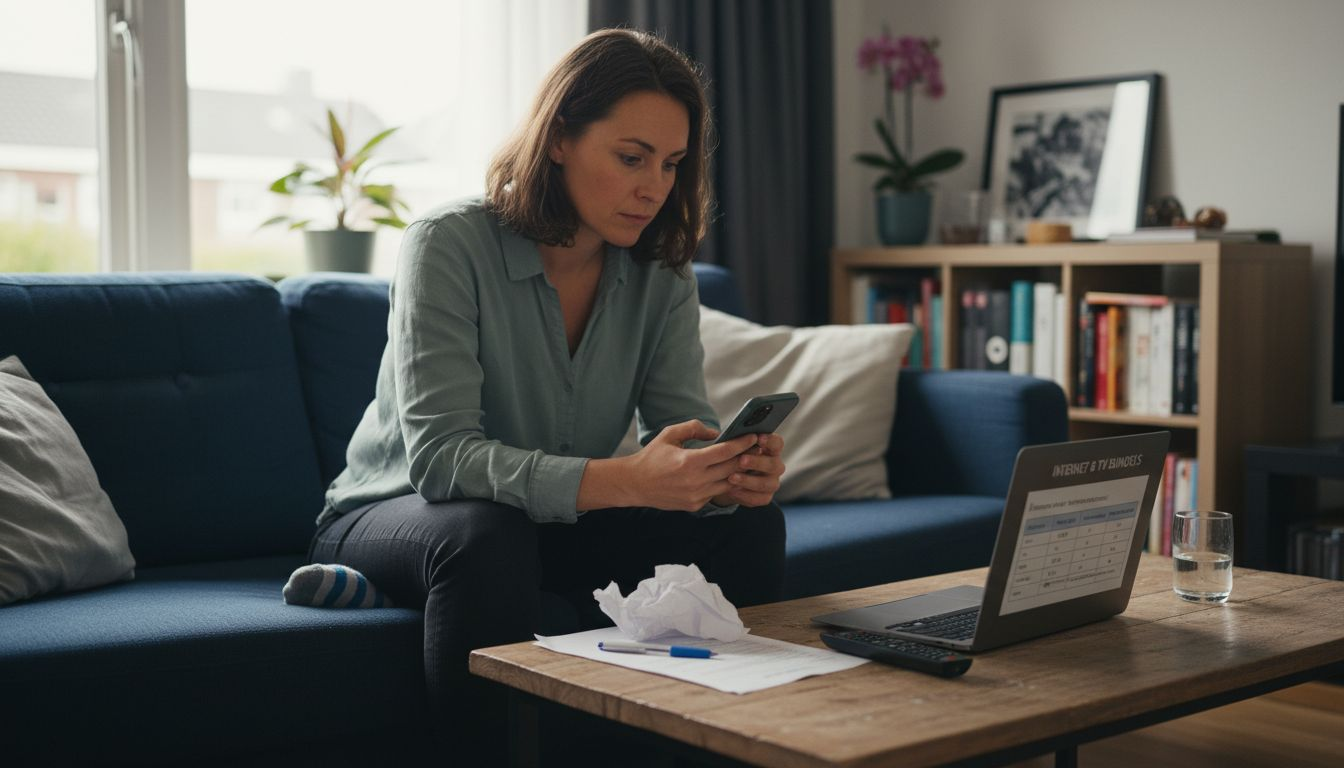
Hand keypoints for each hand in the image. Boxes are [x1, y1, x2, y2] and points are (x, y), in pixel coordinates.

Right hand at [623, 420, 758, 511]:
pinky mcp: (694, 505)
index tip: (753, 436)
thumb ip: (694, 428)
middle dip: (746, 456)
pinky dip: (723, 483)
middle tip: (757, 447)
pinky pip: (715, 492)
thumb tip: (716, 433)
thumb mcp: (670, 434)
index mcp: (690, 461)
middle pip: (731, 468)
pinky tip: (729, 475)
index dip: (742, 443)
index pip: (725, 451)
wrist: (634, 484)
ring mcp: (696, 495)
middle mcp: (695, 481)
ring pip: (727, 483)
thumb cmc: (652, 456)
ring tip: (747, 461)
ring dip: (738, 472)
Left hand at [711, 432, 784, 507]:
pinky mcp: (766, 497)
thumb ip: (737, 443)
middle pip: (773, 464)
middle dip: (756, 462)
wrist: (728, 479)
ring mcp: (772, 482)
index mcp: (772, 449)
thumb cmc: (734, 457)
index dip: (770, 440)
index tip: (758, 437)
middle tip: (741, 460)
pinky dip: (745, 495)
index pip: (777, 443)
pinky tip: (733, 491)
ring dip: (748, 481)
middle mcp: (776, 466)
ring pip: (766, 483)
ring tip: (731, 478)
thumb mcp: (735, 448)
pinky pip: (760, 498)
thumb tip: (729, 437)